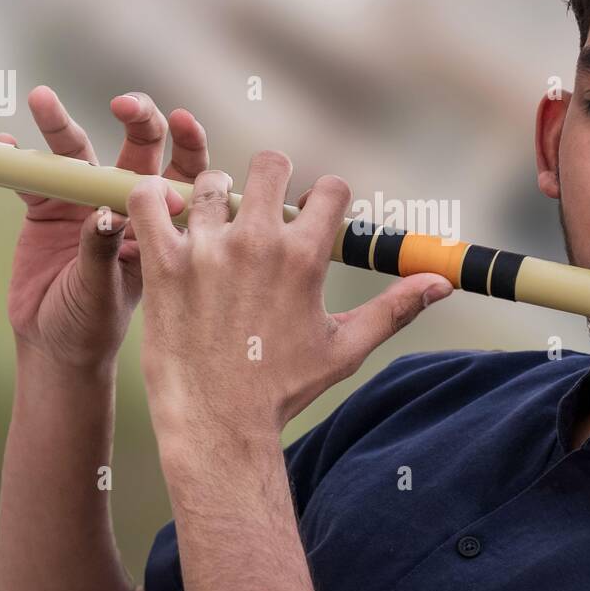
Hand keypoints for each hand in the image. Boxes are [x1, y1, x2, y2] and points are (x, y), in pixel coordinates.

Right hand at [2, 86, 204, 368]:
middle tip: (124, 105)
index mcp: (162, 221)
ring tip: (42, 100)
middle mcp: (128, 201)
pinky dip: (17, 159)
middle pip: (139, 145)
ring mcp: (85, 201)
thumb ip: (105, 249)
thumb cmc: (97, 325)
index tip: (181, 120)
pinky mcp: (45, 208)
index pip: (184, 170)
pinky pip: (32, 175)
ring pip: (80, 152)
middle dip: (138, 118)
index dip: (187, 141)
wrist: (55, 346)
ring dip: (61, 125)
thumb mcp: (106, 290)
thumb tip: (106, 212)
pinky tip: (4, 146)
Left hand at [125, 152, 452, 449]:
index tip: (311, 219)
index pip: (329, 187)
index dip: (325, 198)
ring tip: (211, 229)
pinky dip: (150, 199)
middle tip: (260, 210)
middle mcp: (258, 242)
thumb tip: (443, 283)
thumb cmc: (283, 389)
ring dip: (212, 198)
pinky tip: (163, 219)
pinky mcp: (163, 262)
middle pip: (270, 164)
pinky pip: (146, 200)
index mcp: (305, 257)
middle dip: (271, 179)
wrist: (218, 426)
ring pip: (209, 181)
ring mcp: (206, 249)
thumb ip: (396, 307)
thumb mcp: (346, 347)